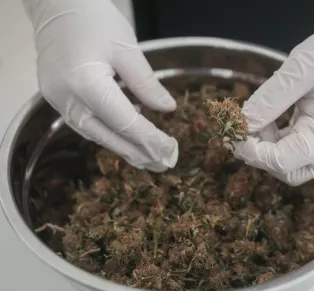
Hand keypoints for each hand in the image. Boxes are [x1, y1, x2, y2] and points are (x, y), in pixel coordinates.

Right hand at [22, 0, 177, 171]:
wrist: (55, 5)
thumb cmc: (93, 18)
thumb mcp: (127, 48)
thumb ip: (147, 83)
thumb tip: (168, 109)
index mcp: (87, 85)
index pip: (126, 123)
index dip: (150, 140)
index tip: (171, 151)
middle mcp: (68, 100)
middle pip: (109, 136)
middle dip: (139, 153)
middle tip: (164, 165)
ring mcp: (58, 101)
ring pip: (96, 134)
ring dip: (123, 148)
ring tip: (148, 158)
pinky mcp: (56, 99)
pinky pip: (85, 124)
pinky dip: (108, 132)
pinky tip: (126, 134)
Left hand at [234, 0, 313, 185]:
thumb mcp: (300, 70)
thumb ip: (270, 99)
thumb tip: (243, 123)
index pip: (285, 161)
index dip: (254, 152)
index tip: (234, 133)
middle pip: (284, 170)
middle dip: (257, 154)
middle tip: (240, 128)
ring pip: (281, 162)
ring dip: (260, 146)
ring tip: (254, 116)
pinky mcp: (308, 136)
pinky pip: (282, 148)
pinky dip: (266, 138)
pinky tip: (262, 118)